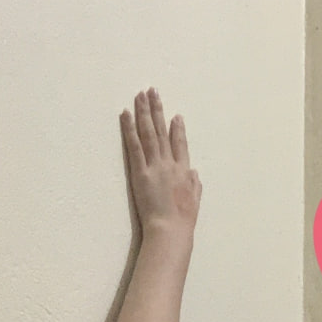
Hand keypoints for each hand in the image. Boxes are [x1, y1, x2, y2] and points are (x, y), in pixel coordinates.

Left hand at [120, 88, 201, 233]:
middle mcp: (170, 164)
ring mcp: (155, 166)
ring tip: (140, 95)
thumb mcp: (195, 200)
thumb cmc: (183, 220)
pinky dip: (130, 129)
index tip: (175, 116)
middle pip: (162, 132)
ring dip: (144, 112)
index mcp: (184, 171)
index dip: (177, 129)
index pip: (180, 144)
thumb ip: (195, 184)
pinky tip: (126, 114)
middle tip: (153, 92)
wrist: (170, 229)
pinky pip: (134, 146)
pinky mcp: (140, 172)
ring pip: (149, 133)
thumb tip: (193, 171)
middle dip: (157, 110)